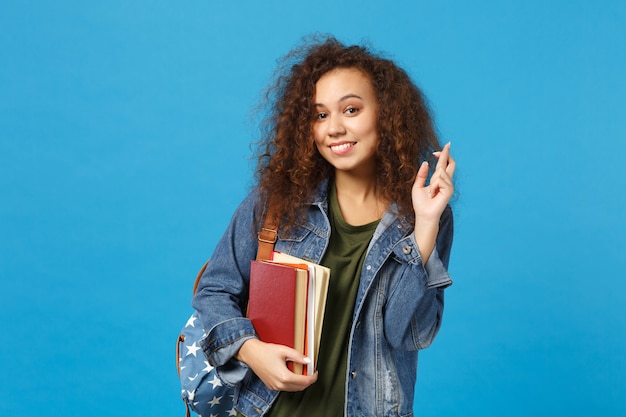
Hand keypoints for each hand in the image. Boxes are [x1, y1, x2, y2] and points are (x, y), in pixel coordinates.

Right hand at [236, 338, 317, 390]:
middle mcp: (279, 384)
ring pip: (293, 389)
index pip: (304, 381)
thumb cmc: (265, 351)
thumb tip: (308, 361)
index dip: (312, 377)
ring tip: (303, 372)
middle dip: (308, 381)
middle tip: (311, 372)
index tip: (315, 372)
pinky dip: (292, 383)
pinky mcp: (272, 386)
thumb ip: (298, 356)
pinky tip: (293, 374)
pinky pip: (286, 388)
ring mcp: (275, 386)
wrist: (251, 354)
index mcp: (284, 376)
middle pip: (300, 387)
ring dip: (300, 383)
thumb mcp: (284, 350)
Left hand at [411, 142, 455, 262]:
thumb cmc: (421, 203)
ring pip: (442, 172)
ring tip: (431, 191)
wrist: (423, 214)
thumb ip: (421, 175)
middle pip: (450, 164)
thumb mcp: (417, 186)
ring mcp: (448, 186)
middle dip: (447, 154)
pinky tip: (433, 192)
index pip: (444, 165)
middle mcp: (446, 182)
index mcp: (439, 180)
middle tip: (447, 145)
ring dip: (434, 179)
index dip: (444, 155)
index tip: (442, 148)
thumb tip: (425, 163)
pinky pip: (441, 180)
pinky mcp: (449, 191)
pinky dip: (435, 184)